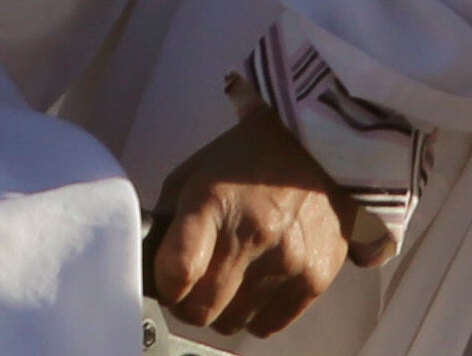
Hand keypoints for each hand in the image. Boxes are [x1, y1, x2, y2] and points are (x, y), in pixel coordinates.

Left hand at [144, 105, 374, 338]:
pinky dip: (256, 314)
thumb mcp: (195, 173)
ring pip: (233, 324)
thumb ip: (171, 221)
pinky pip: (269, 325)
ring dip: (223, 310)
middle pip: (202, 310)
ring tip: (228, 282)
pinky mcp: (315, 278)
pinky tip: (257, 286)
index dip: (164, 285)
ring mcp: (286, 260)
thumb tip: (156, 266)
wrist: (316, 147)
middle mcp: (251, 234)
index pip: (177, 271)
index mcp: (213, 202)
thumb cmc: (248, 159)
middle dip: (188, 305)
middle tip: (191, 290)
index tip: (166, 282)